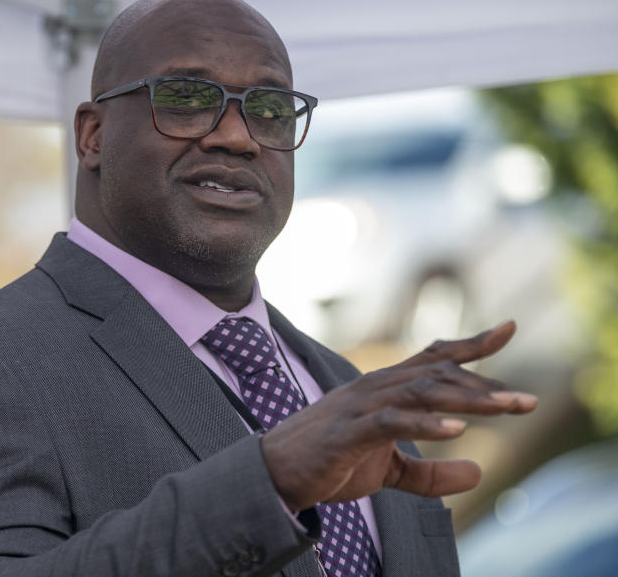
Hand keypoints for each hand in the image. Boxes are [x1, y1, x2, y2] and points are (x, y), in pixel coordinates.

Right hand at [261, 321, 536, 511]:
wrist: (275, 474)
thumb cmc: (328, 464)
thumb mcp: (388, 472)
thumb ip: (430, 472)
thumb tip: (477, 473)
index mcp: (383, 390)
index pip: (432, 358)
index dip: (471, 344)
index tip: (509, 329)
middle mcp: (375, 388)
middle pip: (438, 374)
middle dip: (486, 386)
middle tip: (528, 402)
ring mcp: (361, 406)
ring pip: (422, 391)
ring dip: (468, 400)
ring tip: (507, 409)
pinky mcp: (349, 432)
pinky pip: (392, 422)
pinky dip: (426, 424)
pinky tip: (458, 430)